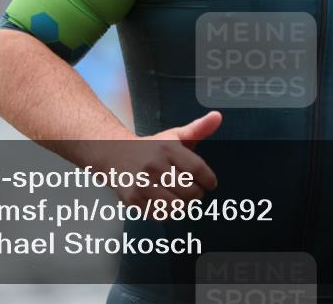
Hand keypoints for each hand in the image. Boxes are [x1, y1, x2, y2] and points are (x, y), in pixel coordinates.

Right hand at [100, 111, 221, 208]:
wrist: (114, 153)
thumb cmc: (151, 147)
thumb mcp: (174, 135)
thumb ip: (199, 128)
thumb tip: (218, 116)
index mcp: (167, 148)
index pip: (197, 170)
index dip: (209, 180)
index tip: (210, 183)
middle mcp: (154, 165)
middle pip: (189, 191)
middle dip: (197, 194)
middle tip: (195, 190)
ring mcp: (142, 184)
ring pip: (176, 206)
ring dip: (184, 205)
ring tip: (182, 197)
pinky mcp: (133, 199)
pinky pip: (161, 215)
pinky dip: (169, 213)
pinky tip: (168, 202)